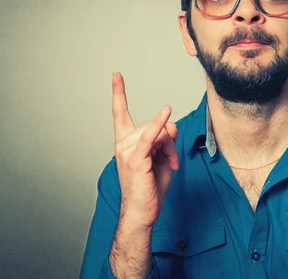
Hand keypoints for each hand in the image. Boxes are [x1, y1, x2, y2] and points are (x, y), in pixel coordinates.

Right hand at [112, 72, 178, 227]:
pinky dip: (159, 124)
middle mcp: (123, 143)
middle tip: (171, 161)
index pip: (119, 112)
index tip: (115, 75)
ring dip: (171, 149)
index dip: (118, 92)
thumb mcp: (161, 158)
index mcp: (126, 142)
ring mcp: (127, 151)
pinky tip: (166, 112)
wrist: (142, 212)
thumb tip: (170, 122)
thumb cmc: (149, 188)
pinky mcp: (136, 160)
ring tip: (169, 165)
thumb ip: (165, 139)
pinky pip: (151, 137)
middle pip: (156, 125)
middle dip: (170, 141)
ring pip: (160, 133)